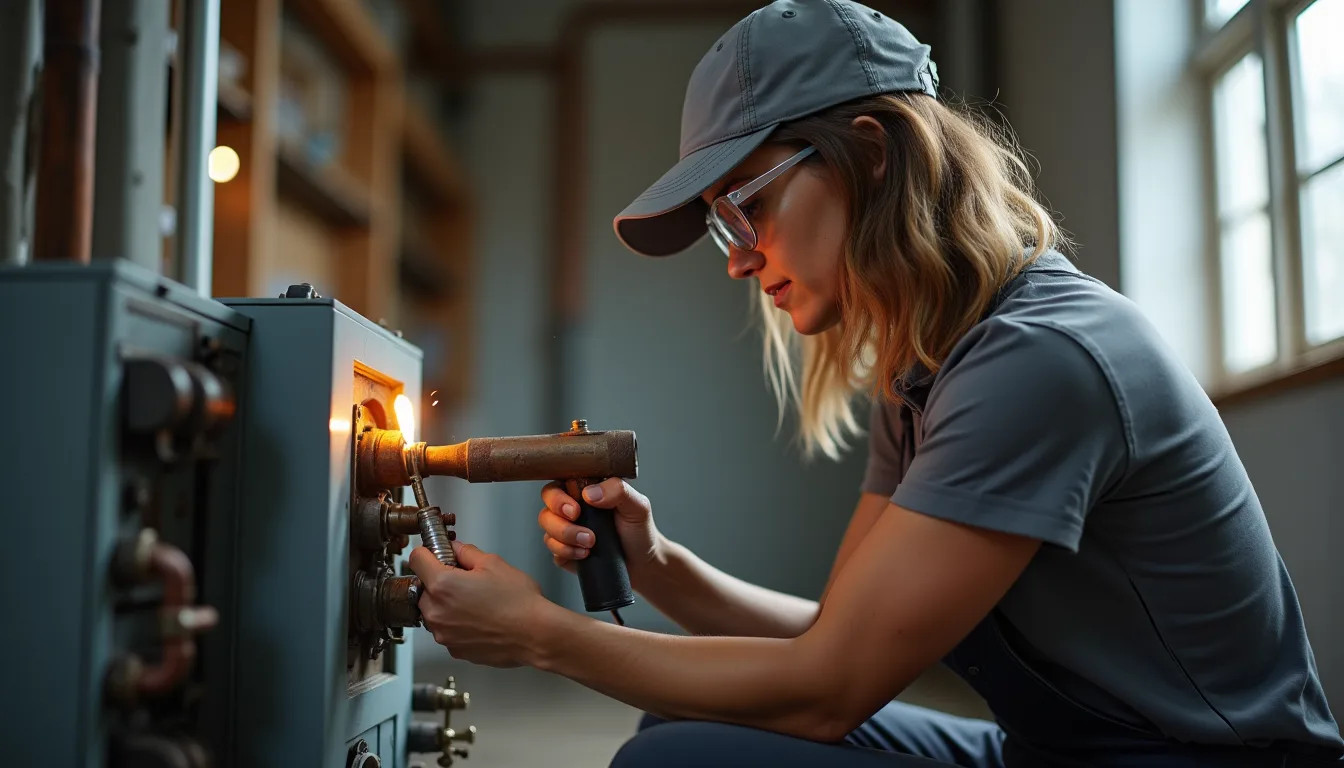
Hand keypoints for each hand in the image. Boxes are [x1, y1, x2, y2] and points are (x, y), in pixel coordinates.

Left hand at [409, 540, 551, 667]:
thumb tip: (455, 548)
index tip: (437, 554)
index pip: (416, 559)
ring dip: (446, 604)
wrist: (535, 635)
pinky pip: (447, 630)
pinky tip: (479, 619)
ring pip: (433, 611)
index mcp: (442, 584)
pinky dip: (457, 623)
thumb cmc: (519, 602)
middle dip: (439, 581)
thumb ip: (467, 552)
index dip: (428, 552)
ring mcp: (443, 633)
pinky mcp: (454, 649)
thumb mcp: (494, 563)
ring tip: (476, 602)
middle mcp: (436, 611)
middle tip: (465, 579)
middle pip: (423, 588)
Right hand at [539, 478, 664, 583]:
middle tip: (578, 523)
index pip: (560, 483)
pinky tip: (585, 555)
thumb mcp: (637, 505)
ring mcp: (566, 529)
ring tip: (590, 542)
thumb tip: (589, 493)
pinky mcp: (564, 551)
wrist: (643, 563)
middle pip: (547, 506)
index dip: (559, 496)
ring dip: (565, 536)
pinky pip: (552, 549)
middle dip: (559, 519)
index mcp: (586, 490)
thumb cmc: (639, 530)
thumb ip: (618, 490)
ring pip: (546, 528)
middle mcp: (572, 507)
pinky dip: (566, 552)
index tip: (575, 509)